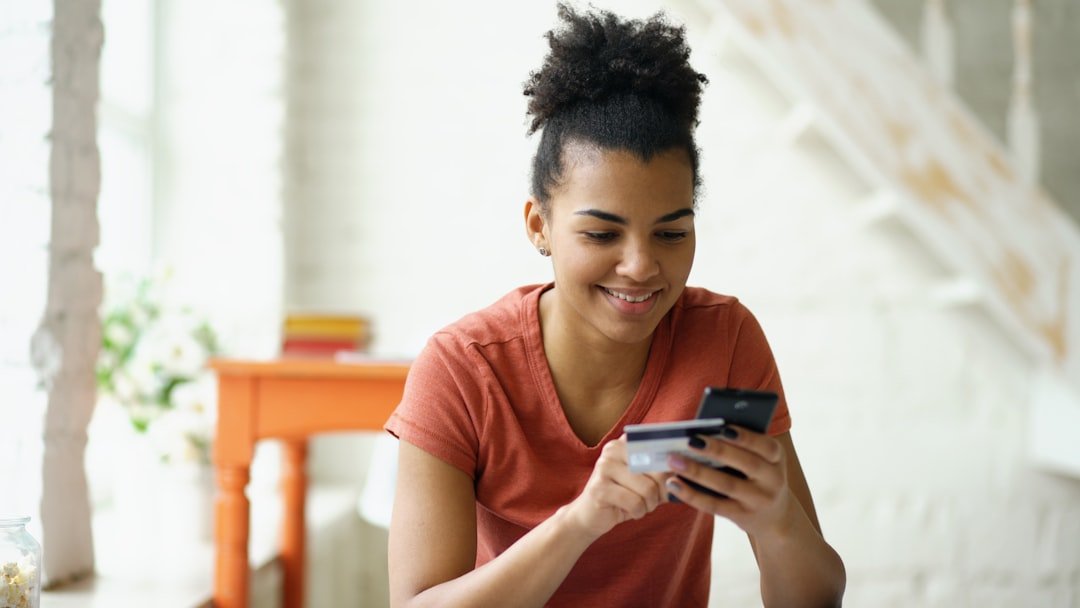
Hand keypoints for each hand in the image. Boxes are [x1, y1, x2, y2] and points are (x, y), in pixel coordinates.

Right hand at [562, 435, 669, 540]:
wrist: (589, 515)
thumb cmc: (624, 496)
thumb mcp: (645, 480)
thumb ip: (663, 472)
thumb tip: (687, 472)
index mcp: (626, 442)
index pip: (661, 449)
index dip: (672, 468)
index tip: (674, 480)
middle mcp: (613, 449)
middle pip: (657, 469)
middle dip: (661, 491)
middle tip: (653, 500)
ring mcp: (604, 467)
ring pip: (648, 489)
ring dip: (649, 505)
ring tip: (640, 505)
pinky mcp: (599, 488)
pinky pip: (635, 503)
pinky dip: (638, 513)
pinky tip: (629, 511)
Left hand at [665, 426, 792, 536]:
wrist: (775, 518)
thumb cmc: (758, 476)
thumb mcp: (762, 460)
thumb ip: (742, 446)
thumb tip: (704, 430)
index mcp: (777, 459)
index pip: (767, 446)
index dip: (747, 437)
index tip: (724, 427)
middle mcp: (772, 480)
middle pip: (746, 463)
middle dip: (717, 450)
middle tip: (691, 440)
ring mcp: (758, 500)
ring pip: (726, 484)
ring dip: (697, 471)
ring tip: (674, 460)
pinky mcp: (742, 516)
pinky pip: (714, 505)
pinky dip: (692, 494)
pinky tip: (674, 484)